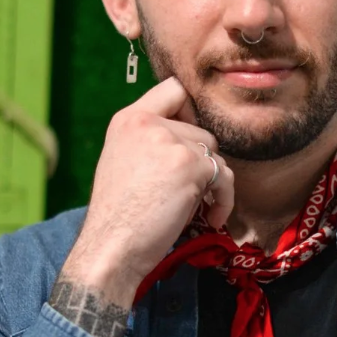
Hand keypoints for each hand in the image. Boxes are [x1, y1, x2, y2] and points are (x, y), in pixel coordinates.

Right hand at [60, 78, 233, 306]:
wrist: (111, 247)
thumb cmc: (118, 216)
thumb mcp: (123, 160)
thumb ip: (151, 141)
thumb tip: (193, 141)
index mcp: (128, 119)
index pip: (173, 89)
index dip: (188, 111)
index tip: (187, 140)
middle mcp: (148, 123)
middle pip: (201, 130)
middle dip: (200, 162)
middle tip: (186, 191)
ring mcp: (171, 142)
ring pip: (215, 153)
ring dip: (213, 182)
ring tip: (196, 207)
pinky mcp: (191, 165)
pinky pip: (225, 177)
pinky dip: (224, 200)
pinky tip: (210, 217)